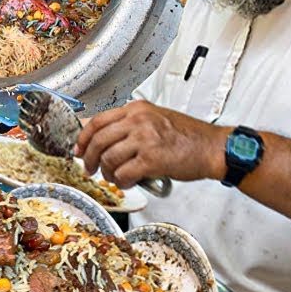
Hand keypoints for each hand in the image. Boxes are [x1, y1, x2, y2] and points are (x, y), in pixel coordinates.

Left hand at [76, 100, 227, 187]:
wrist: (212, 148)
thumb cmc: (188, 136)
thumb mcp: (155, 119)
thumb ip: (130, 125)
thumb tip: (101, 135)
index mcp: (137, 109)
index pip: (97, 121)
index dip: (83, 138)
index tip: (78, 150)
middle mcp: (139, 120)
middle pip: (98, 140)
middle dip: (89, 159)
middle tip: (91, 169)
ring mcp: (145, 139)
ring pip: (108, 158)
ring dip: (107, 173)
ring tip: (115, 177)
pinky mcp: (152, 159)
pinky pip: (124, 174)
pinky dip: (122, 182)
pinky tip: (128, 182)